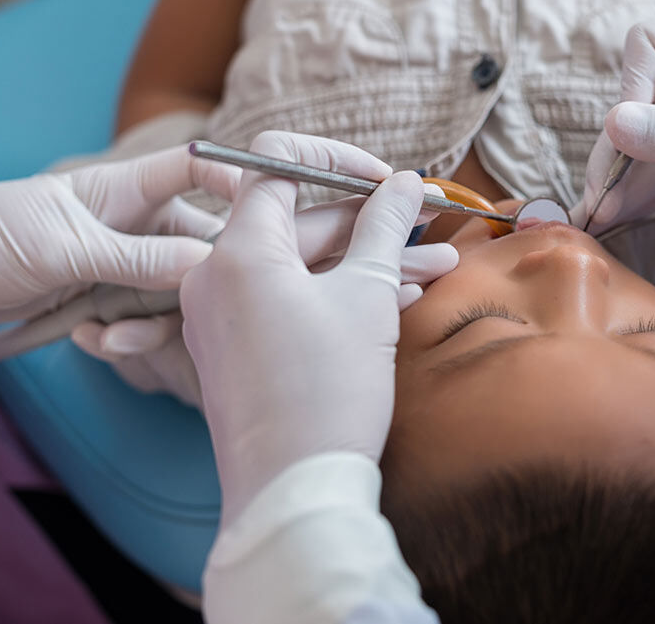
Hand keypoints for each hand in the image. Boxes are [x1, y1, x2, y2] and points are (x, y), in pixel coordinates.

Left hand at [0, 145, 239, 324]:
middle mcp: (134, 225)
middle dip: (193, 287)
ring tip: (108, 339)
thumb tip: (206, 264)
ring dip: (149, 325)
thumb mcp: (63, 249)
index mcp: (126, 190)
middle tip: (186, 316)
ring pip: (173, 295)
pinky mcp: (105, 298)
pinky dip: (121, 338)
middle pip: (198, 248)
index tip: (264, 215)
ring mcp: (121, 263)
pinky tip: (87, 340)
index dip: (236, 182)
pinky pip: (139, 321)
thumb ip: (135, 259)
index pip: (198, 170)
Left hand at [180, 131, 457, 519]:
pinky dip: (337, 295)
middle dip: (371, 220)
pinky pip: (289, 302)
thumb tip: (402, 182)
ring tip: (438, 263)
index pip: (275, 166)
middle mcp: (216, 276)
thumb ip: (384, 227)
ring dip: (367, 261)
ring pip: (302, 266)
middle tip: (430, 218)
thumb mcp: (367, 295)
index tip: (386, 178)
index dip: (337, 162)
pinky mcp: (237, 349)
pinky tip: (400, 296)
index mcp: (237, 250)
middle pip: (298, 220)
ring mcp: (223, 316)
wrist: (292, 492)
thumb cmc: (326, 391)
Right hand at [578, 22, 654, 246]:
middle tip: (593, 200)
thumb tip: (611, 124)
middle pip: (646, 103)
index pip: (652, 45)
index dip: (629, 85)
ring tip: (597, 218)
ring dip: (629, 178)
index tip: (623, 134)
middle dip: (619, 151)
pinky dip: (653, 189)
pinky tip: (625, 214)